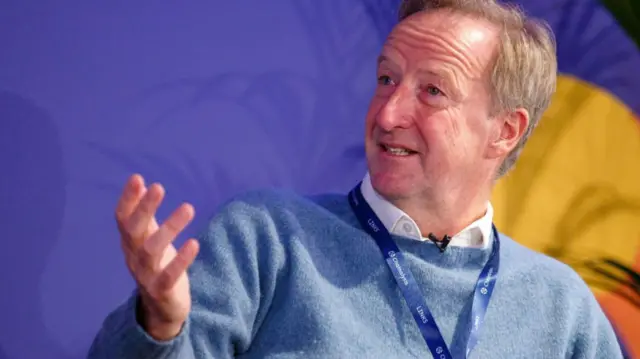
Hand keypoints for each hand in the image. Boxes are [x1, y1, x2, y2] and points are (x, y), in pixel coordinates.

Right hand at [115, 174, 199, 340]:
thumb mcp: (148, 238)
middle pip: (133, 232)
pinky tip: (194, 243)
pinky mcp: (162, 291)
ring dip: (169, 228)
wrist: (162, 309)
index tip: (137, 178)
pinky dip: (181, 260)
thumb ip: (144, 214)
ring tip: (188, 207)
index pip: (122, 218)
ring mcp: (146, 275)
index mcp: (129, 243)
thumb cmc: (156, 265)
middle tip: (159, 186)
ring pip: (151, 251)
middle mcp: (133, 257)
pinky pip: (169, 276)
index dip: (128, 199)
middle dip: (144, 209)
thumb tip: (140, 181)